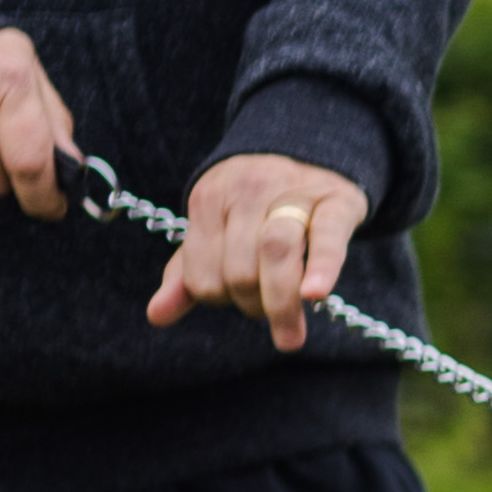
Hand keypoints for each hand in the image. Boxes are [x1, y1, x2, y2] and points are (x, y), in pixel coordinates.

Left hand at [149, 156, 366, 351]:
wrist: (308, 152)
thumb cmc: (255, 206)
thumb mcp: (213, 231)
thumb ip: (186, 274)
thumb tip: (156, 316)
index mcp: (208, 199)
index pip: (202, 274)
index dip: (219, 299)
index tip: (239, 299)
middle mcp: (246, 190)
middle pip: (239, 269)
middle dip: (252, 305)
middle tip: (267, 313)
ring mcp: (293, 193)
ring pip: (275, 253)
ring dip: (280, 303)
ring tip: (289, 338)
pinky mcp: (335, 202)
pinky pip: (327, 238)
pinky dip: (321, 268)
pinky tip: (316, 295)